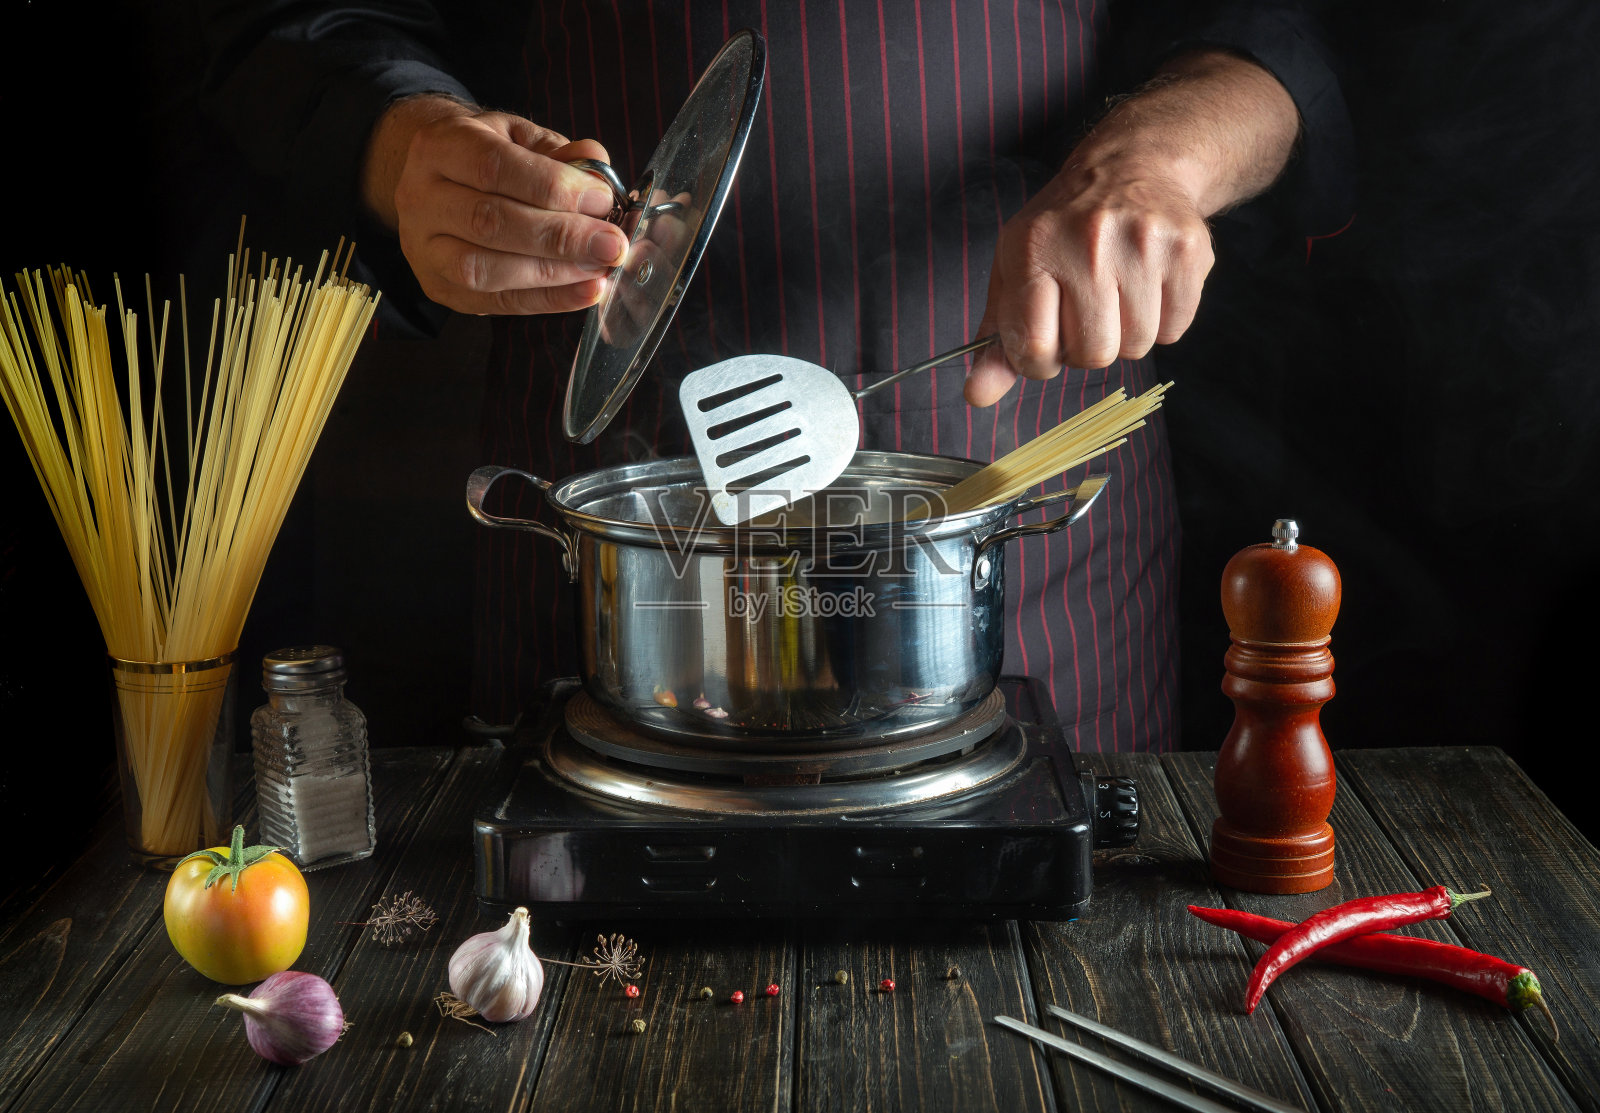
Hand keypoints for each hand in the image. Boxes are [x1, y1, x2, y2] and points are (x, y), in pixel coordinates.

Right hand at [364, 96, 630, 314]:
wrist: (437, 180)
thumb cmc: (488, 156)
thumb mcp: (520, 137)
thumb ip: (558, 151)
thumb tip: (595, 160)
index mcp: (439, 146)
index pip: (494, 167)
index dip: (554, 187)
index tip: (601, 199)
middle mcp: (420, 197)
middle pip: (490, 221)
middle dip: (561, 236)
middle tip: (611, 243)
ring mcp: (424, 247)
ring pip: (485, 268)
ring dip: (553, 273)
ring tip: (600, 268)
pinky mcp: (439, 286)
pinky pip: (495, 302)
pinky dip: (547, 300)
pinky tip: (585, 292)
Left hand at [964, 154, 1213, 405]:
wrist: (1131, 166)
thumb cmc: (1063, 232)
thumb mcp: (1015, 273)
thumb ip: (997, 341)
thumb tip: (977, 396)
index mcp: (1034, 247)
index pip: (1035, 346)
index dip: (1040, 362)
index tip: (1045, 344)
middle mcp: (1088, 241)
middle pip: (1093, 354)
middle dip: (1087, 346)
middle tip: (1087, 309)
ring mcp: (1142, 242)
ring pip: (1137, 346)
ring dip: (1126, 334)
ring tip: (1118, 292)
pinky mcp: (1187, 249)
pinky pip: (1174, 329)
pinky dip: (1162, 321)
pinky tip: (1149, 284)